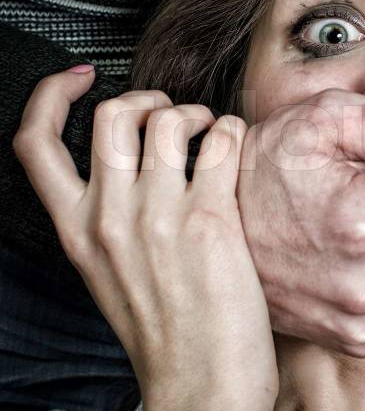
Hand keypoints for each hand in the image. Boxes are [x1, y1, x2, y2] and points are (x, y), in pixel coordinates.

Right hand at [13, 66, 277, 410]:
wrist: (200, 385)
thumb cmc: (165, 332)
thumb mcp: (109, 272)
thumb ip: (107, 219)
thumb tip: (134, 168)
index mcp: (76, 229)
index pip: (34, 143)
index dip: (51, 95)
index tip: (78, 78)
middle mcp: (109, 216)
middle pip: (111, 116)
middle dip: (145, 98)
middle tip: (170, 114)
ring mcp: (158, 216)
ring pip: (167, 119)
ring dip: (195, 113)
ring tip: (211, 135)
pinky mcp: (210, 220)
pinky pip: (220, 141)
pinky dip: (232, 131)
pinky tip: (236, 149)